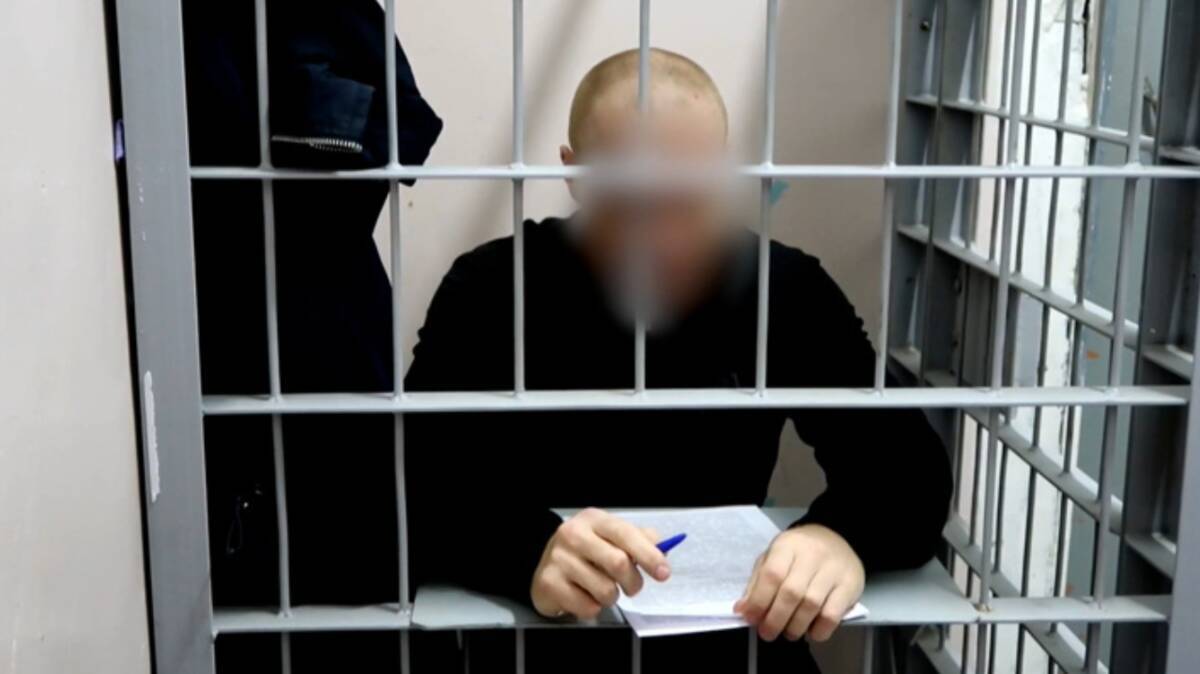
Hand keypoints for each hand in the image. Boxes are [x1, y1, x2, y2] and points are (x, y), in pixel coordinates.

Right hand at [530, 508, 669, 618]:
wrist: (547, 564)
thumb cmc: (585, 551)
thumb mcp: (611, 537)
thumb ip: (638, 539)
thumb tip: (661, 547)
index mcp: (593, 520)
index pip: (626, 534)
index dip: (648, 554)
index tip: (663, 572)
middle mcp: (573, 534)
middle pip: (619, 563)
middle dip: (634, 582)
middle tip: (632, 586)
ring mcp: (558, 558)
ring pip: (605, 590)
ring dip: (612, 597)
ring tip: (602, 589)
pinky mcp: (549, 583)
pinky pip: (587, 607)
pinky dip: (593, 607)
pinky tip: (584, 595)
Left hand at [734, 524, 864, 641]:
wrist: (837, 537)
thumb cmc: (799, 551)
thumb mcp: (773, 556)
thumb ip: (757, 582)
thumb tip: (743, 610)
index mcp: (788, 545)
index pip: (772, 575)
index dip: (759, 601)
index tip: (750, 618)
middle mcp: (812, 555)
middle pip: (792, 593)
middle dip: (775, 619)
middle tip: (767, 633)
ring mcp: (834, 570)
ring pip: (812, 605)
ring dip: (795, 627)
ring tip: (788, 632)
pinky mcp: (851, 585)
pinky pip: (833, 614)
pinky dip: (819, 629)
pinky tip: (811, 631)